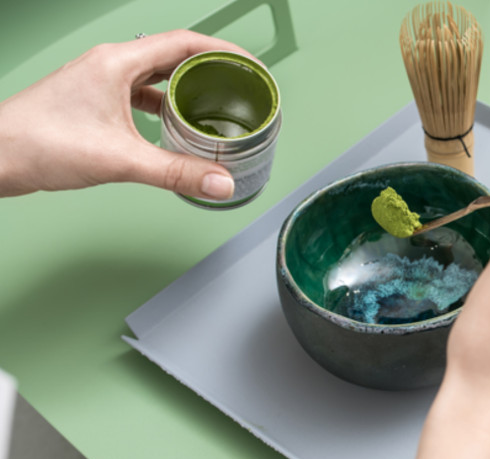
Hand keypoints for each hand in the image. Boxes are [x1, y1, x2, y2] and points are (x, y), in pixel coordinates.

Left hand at [0, 30, 252, 198]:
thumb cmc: (39, 142)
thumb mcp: (120, 159)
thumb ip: (175, 172)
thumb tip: (218, 182)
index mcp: (118, 62)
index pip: (184, 43)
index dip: (222, 50)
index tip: (248, 64)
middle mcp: (111, 66)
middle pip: (173, 56)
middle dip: (210, 69)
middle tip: (237, 86)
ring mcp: (101, 83)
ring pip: (156, 76)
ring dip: (186, 89)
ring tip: (213, 106)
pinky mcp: (95, 102)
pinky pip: (141, 96)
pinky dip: (164, 107)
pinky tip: (174, 126)